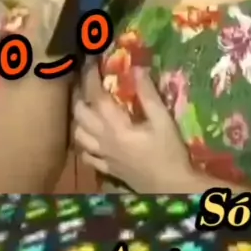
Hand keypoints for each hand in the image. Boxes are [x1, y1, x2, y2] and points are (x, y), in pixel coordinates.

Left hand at [72, 65, 193, 192]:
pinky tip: (91, 136)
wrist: (171, 187)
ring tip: (87, 106)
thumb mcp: (162, 120)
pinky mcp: (108, 169)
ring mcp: (103, 156)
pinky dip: (84, 143)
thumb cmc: (169, 152)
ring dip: (79, 118)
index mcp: (115, 127)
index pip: (95, 97)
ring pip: (78, 134)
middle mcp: (103, 141)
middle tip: (88, 81)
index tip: (91, 62)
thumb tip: (136, 69)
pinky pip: (87, 155)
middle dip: (80, 95)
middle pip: (80, 114)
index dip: (91, 78)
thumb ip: (148, 94)